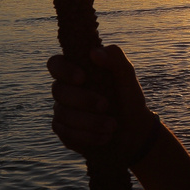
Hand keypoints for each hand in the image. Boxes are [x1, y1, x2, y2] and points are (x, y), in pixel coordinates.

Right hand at [48, 45, 155, 163]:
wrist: (134, 131)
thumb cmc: (128, 99)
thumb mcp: (127, 76)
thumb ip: (115, 58)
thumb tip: (94, 52)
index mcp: (76, 71)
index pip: (55, 63)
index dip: (64, 70)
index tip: (83, 78)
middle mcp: (65, 90)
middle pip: (58, 90)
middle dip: (83, 99)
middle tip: (106, 105)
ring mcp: (62, 111)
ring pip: (63, 114)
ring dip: (90, 121)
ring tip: (112, 126)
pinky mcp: (64, 131)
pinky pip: (67, 133)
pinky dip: (88, 136)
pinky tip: (105, 137)